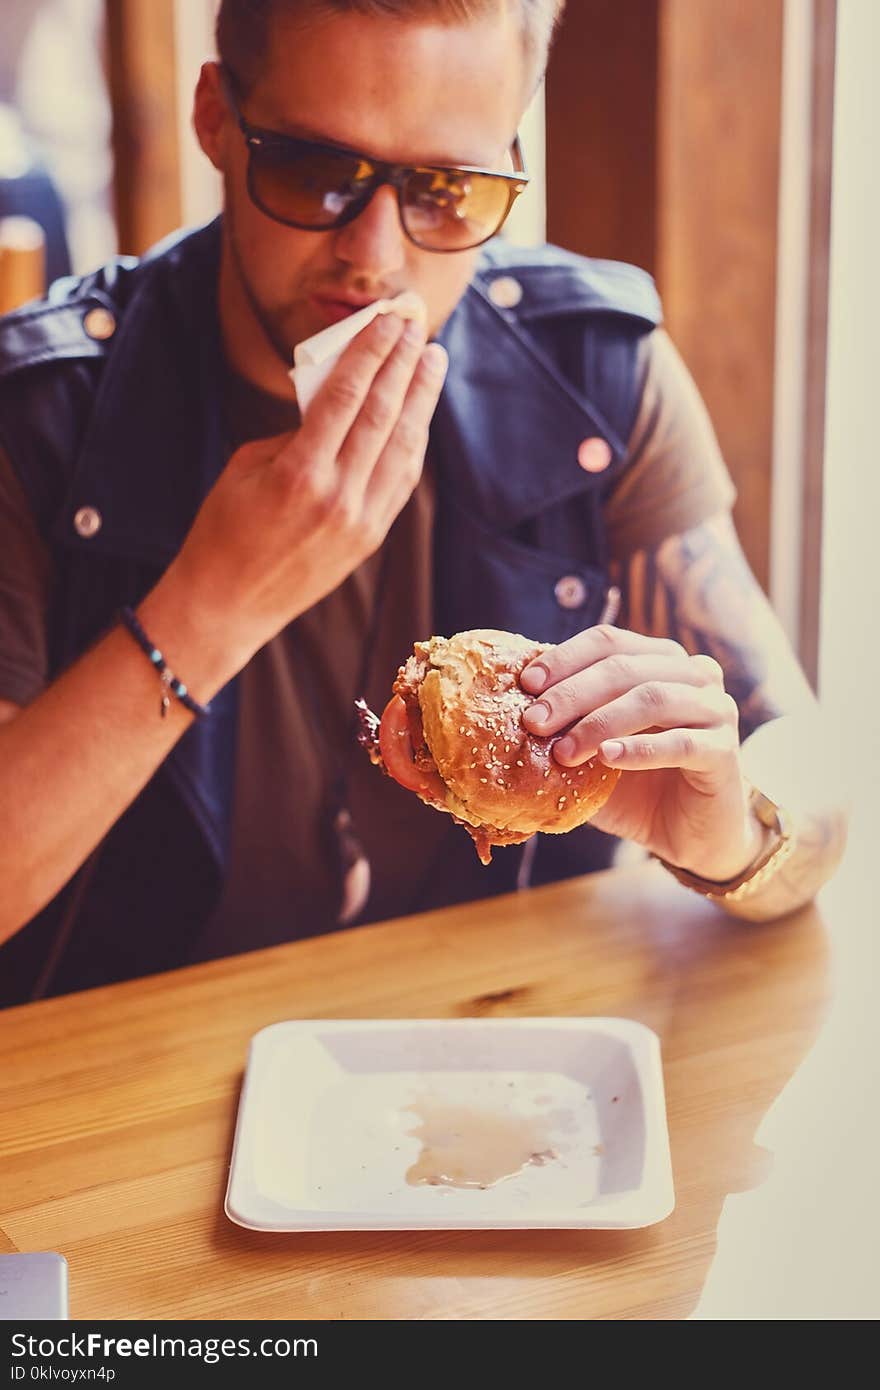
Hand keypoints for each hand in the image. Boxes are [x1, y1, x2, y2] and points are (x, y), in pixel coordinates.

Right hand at [164, 311, 446, 666]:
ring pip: (402, 447)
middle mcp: (338, 497)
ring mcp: (360, 522)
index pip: (347, 396)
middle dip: (403, 365)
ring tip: (432, 362)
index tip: (387, 321)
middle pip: (383, 415)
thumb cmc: (224, 529)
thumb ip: (295, 433)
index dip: (371, 352)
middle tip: (417, 327)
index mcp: (300, 473)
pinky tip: (417, 415)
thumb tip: (336, 404)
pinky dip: (411, 442)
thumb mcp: (247, 467)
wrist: (228, 604)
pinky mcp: (370, 539)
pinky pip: (400, 480)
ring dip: (420, 400)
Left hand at [520, 625, 763, 880]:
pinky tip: (608, 759)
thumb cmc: (637, 787)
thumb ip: (563, 727)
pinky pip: (681, 742)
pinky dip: (640, 748)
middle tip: (533, 722)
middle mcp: (693, 674)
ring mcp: (715, 709)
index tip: (526, 684)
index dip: (564, 658)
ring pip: (654, 698)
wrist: (690, 835)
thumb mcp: (592, 752)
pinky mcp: (725, 750)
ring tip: (564, 751)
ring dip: (600, 723)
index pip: (607, 642)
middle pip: (625, 667)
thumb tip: (500, 711)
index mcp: (659, 660)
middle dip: (572, 694)